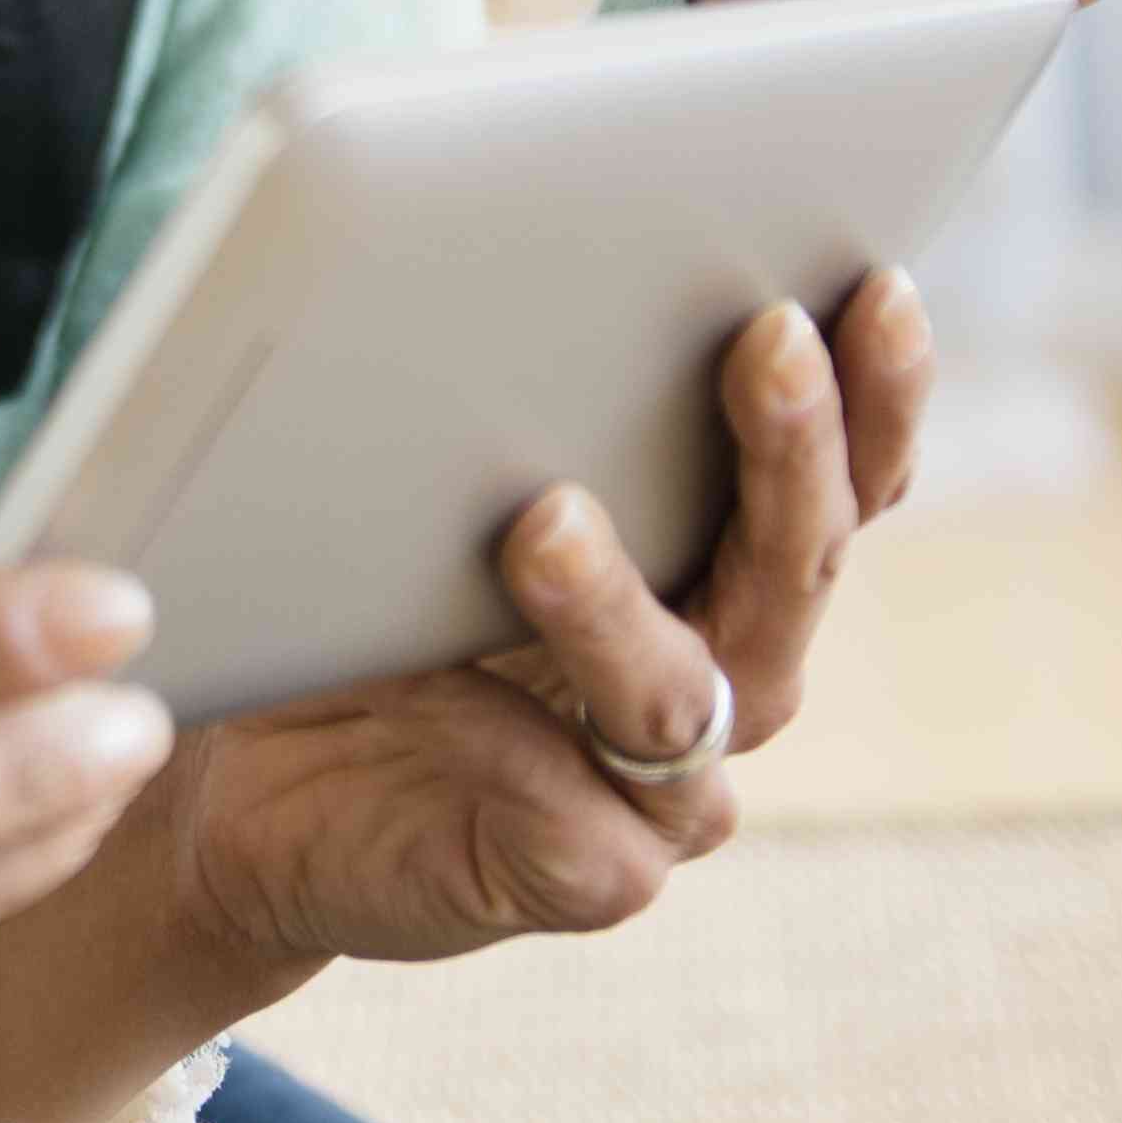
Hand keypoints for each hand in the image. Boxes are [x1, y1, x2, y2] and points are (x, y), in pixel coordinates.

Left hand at [0, 270, 935, 1122]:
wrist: (242, 778)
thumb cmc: (349, 585)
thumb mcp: (433, 463)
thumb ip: (507, 383)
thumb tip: (506, 244)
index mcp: (720, 554)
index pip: (844, 469)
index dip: (878, 385)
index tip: (878, 278)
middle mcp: (725, 666)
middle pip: (798, 561)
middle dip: (794, 445)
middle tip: (766, 334)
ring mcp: (660, 785)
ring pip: (686, 692)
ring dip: (619, 603)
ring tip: (545, 515)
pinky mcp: (580, 877)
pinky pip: (592, 837)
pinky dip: (553, 780)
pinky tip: (501, 734)